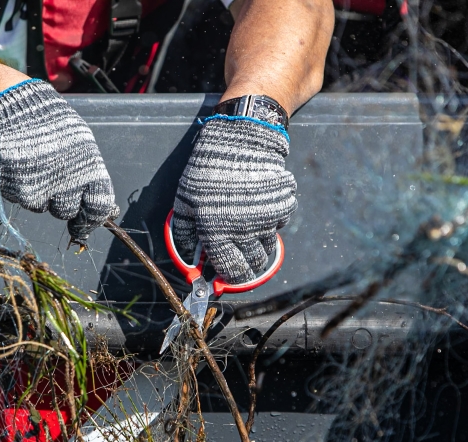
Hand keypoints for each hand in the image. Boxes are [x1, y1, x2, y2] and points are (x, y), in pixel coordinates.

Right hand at [0, 80, 118, 243]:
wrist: (18, 109)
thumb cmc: (55, 126)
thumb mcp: (84, 146)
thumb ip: (93, 179)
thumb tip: (106, 211)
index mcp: (89, 170)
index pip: (98, 208)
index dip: (92, 218)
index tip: (86, 221)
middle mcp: (67, 183)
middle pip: (67, 212)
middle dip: (61, 201)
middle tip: (54, 178)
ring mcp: (41, 188)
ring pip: (42, 207)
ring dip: (40, 193)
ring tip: (36, 164)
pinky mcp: (17, 190)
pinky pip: (21, 200)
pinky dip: (20, 187)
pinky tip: (22, 165)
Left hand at [171, 117, 296, 283]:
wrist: (241, 139)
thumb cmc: (208, 168)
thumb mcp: (184, 198)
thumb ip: (184, 230)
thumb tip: (187, 253)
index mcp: (217, 233)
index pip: (229, 270)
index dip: (229, 276)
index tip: (227, 275)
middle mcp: (245, 232)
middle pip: (253, 264)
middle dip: (247, 264)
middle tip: (239, 254)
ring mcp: (267, 220)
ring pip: (267, 247)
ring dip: (258, 244)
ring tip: (246, 229)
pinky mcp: (283, 207)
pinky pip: (278, 225)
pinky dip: (270, 222)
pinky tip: (258, 207)